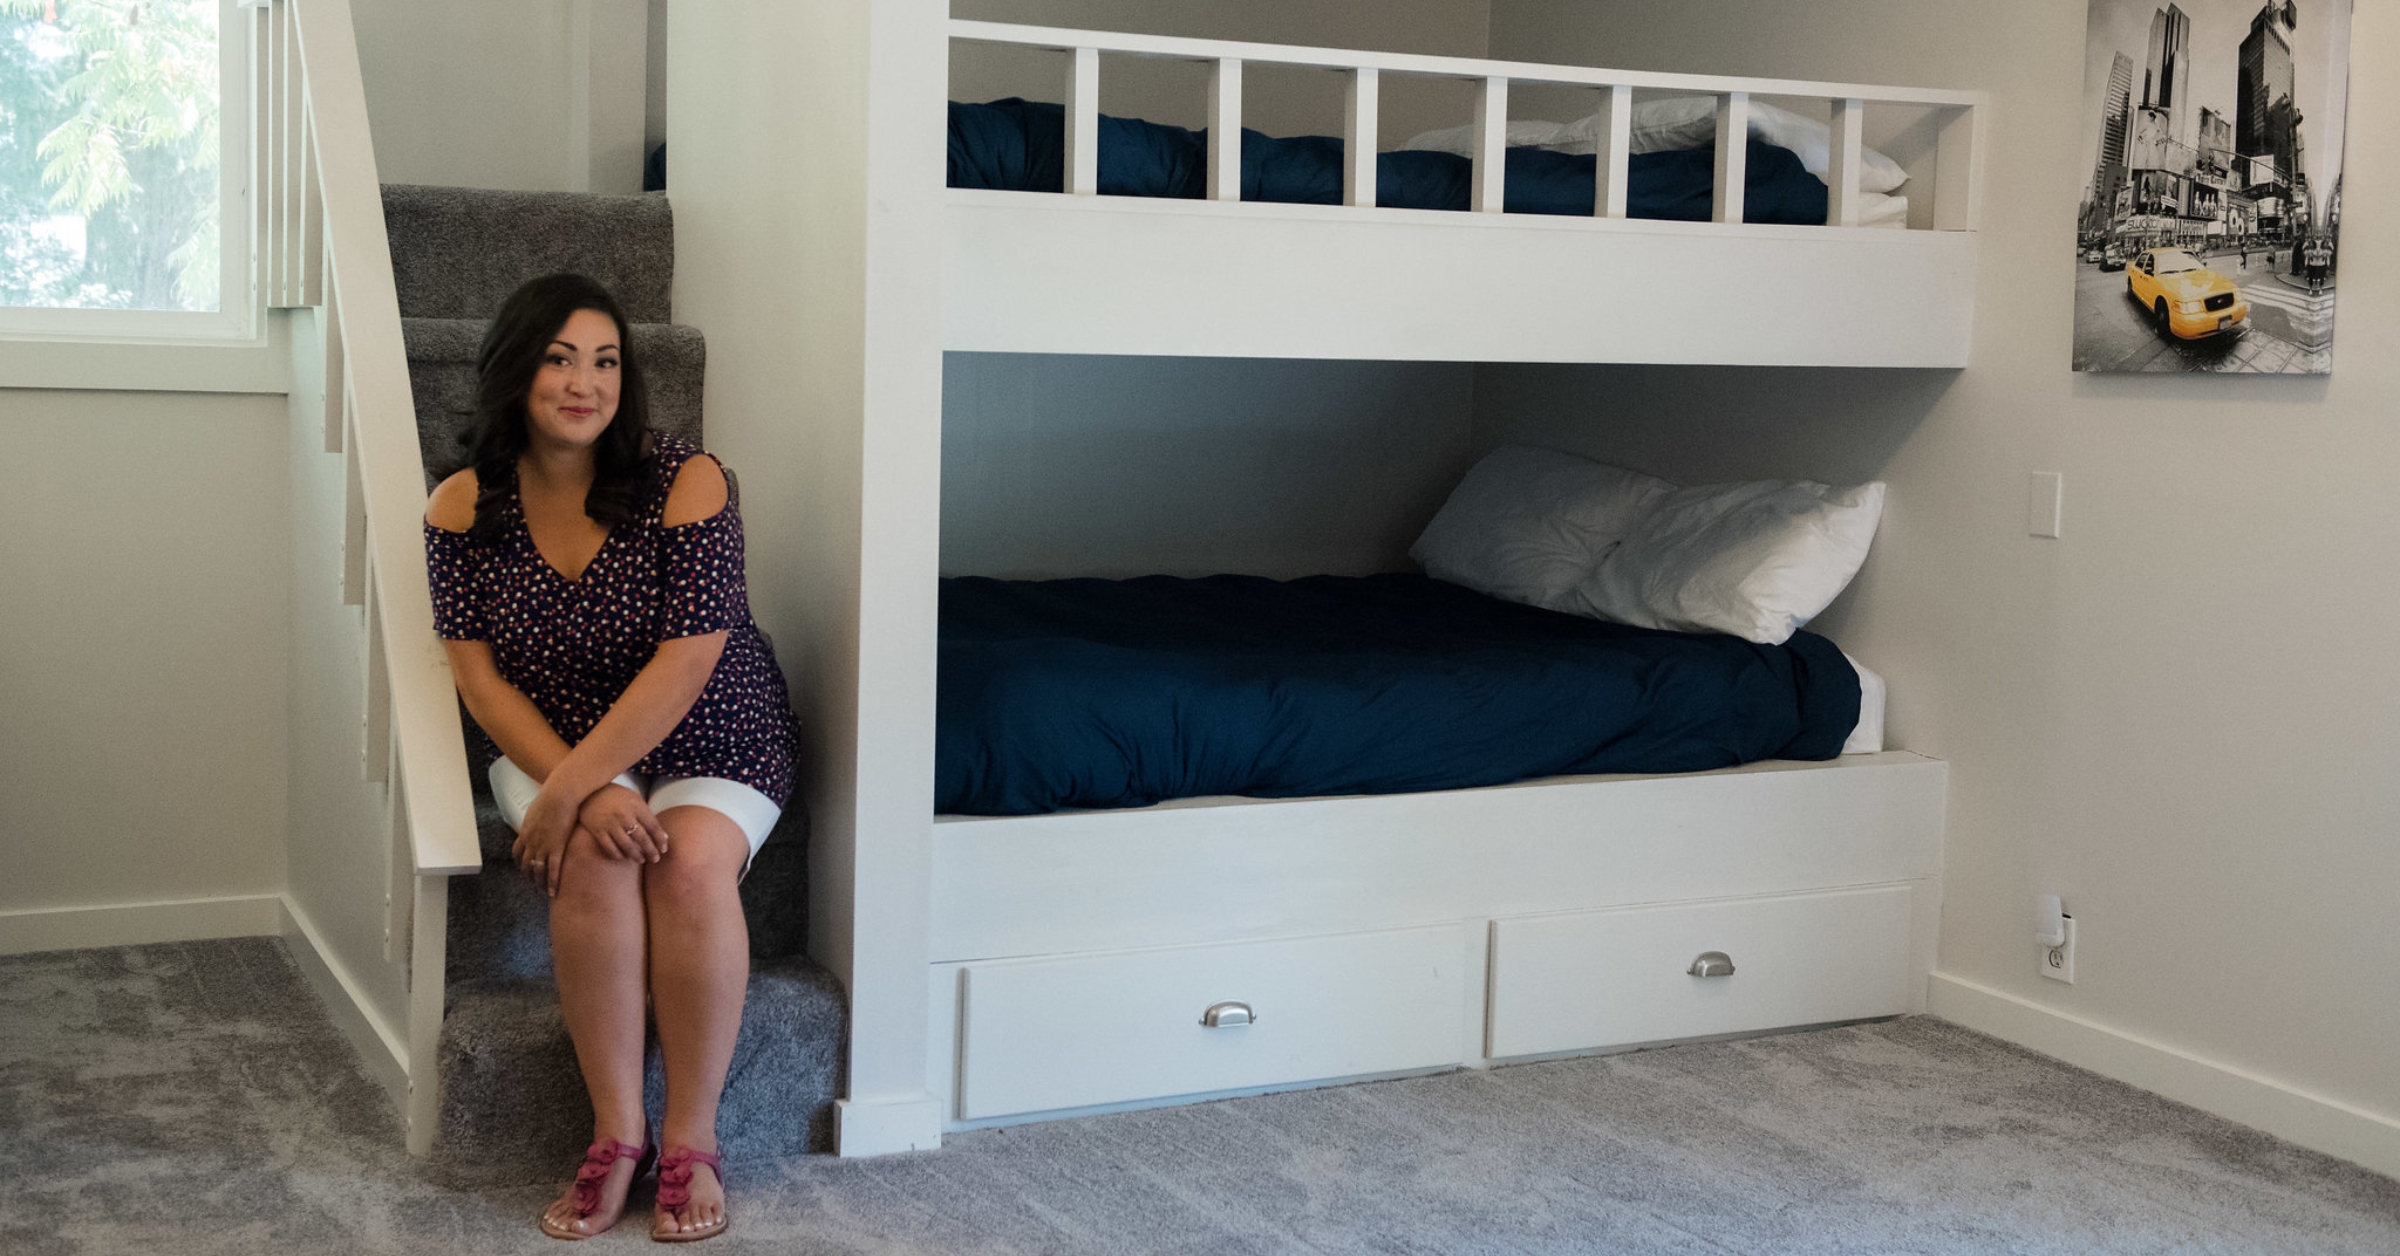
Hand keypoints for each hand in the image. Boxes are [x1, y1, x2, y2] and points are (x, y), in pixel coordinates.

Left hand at [512, 777, 584, 896]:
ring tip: (543, 890)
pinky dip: (552, 883)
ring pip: (537, 870)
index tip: (523, 867)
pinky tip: (554, 892)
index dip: (519, 861)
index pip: (517, 851)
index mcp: (525, 831)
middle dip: (528, 874)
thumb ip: (537, 814)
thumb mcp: (538, 806)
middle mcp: (531, 842)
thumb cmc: (551, 795)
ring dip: (539, 882)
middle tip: (533, 882)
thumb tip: (540, 813)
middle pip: (525, 864)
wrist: (559, 795)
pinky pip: (553, 870)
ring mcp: (542, 846)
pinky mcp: (556, 848)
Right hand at [577, 783, 668, 862]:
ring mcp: (610, 823)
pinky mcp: (597, 830)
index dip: (660, 840)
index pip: (653, 826)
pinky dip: (618, 855)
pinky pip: (610, 848)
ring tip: (641, 860)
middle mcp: (624, 815)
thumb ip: (649, 817)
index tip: (664, 849)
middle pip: (642, 838)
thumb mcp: (635, 800)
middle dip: (651, 851)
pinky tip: (623, 857)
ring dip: (636, 856)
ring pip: (627, 846)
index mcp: (636, 805)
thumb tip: (665, 837)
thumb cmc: (617, 797)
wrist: (589, 791)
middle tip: (655, 859)